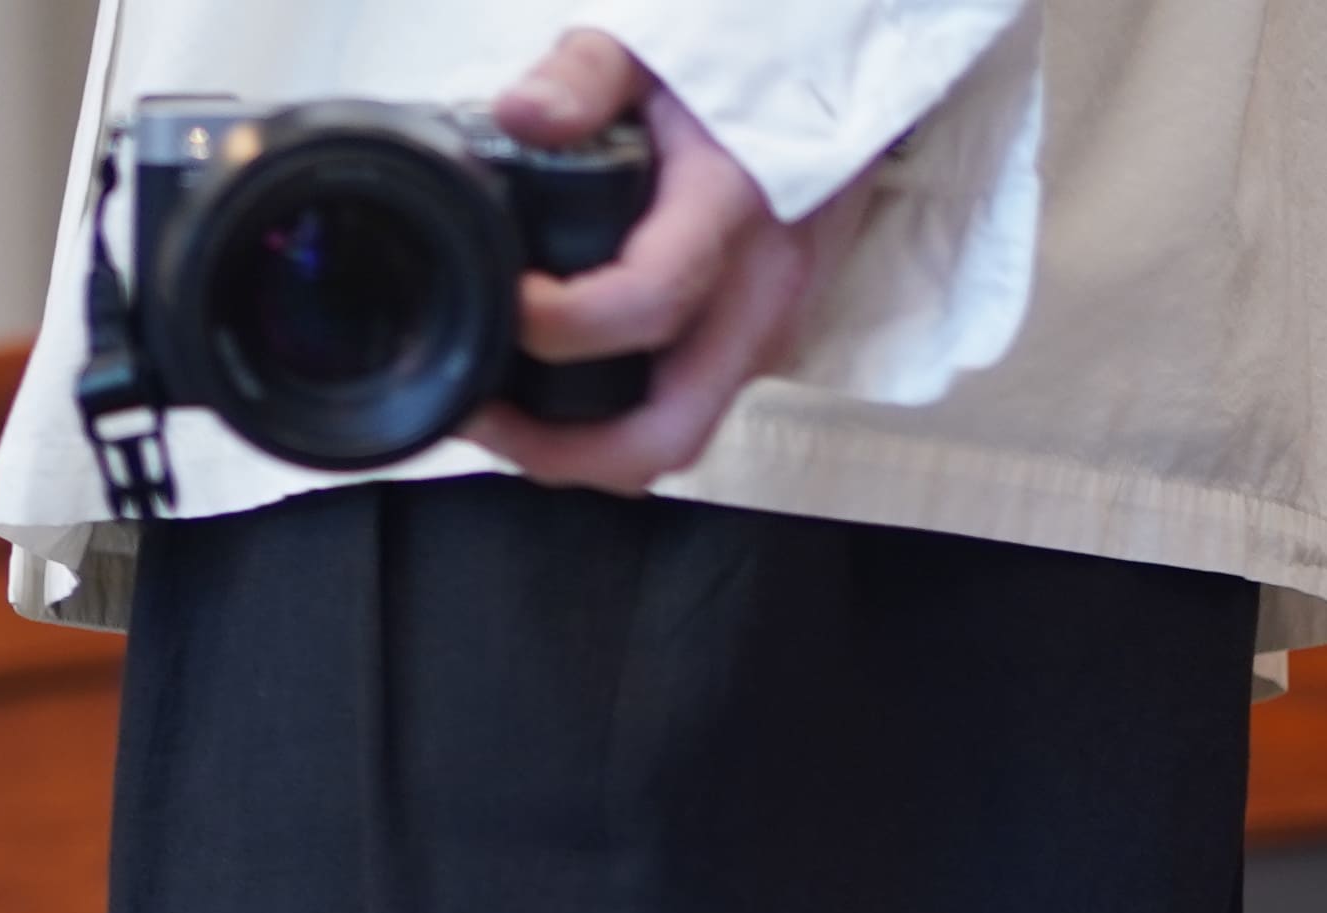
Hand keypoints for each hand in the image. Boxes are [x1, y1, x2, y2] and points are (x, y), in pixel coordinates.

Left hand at [469, 28, 877, 495]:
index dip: (564, 324)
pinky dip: (619, 424)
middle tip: (488, 417)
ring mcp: (770, 336)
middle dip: (567, 450)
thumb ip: (584, 75)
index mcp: (732, 213)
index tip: (506, 300)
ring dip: (587, 450)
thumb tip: (520, 114)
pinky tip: (562, 390)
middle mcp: (762, 297)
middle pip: (667, 432)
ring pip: (676, 439)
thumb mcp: (655, 48)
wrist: (838, 76)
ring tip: (510, 415)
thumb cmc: (747, 66)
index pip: (649, 304)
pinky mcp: (763, 350)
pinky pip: (688, 414)